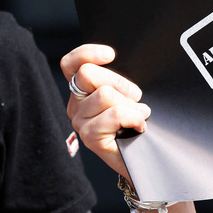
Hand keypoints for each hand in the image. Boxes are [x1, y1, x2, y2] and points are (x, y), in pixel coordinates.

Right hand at [60, 44, 149, 176]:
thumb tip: (127, 65)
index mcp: (81, 90)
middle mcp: (76, 104)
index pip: (70, 64)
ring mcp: (80, 121)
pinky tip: (139, 125)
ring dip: (131, 104)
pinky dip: (133, 117)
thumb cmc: (135, 124)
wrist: (142, 159)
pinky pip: (115, 114)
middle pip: (87, 74)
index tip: (110, 54)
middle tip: (136, 95)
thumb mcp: (126, 95)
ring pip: (105, 94)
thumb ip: (118, 80)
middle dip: (119, 81)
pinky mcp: (90, 137)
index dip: (87, 53)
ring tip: (139, 114)